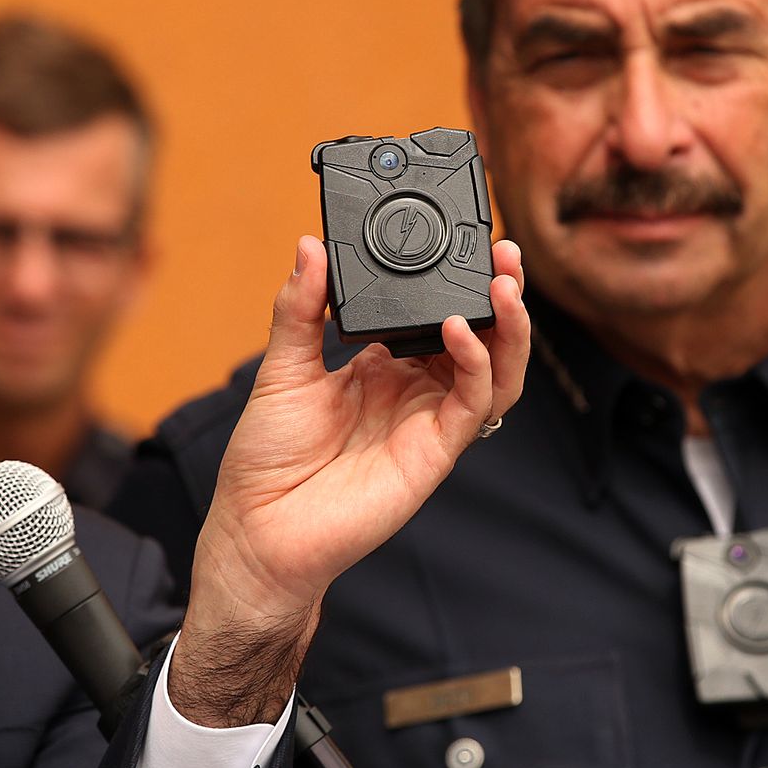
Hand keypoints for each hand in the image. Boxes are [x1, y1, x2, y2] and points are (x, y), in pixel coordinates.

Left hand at [169, 235, 527, 725]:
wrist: (259, 529)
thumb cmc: (267, 459)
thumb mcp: (281, 366)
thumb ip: (301, 306)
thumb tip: (310, 247)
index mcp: (383, 368)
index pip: (436, 315)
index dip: (456, 281)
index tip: (461, 239)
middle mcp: (415, 392)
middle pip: (480, 337)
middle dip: (498, 294)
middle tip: (504, 252)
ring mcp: (429, 422)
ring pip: (495, 370)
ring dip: (508, 328)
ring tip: (504, 285)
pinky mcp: (435, 452)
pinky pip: (472, 403)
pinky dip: (475, 363)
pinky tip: (460, 330)